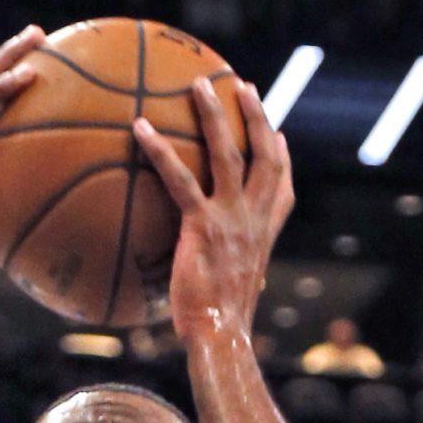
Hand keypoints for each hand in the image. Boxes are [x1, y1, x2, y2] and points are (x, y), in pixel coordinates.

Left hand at [133, 75, 292, 337]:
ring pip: (229, 154)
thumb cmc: (221, 327)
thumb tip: (216, 283)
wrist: (222, 338)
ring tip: (199, 84)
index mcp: (264, 235)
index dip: (283, 159)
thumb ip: (228, 275)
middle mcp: (255, 221)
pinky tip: (139, 128)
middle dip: (258, 118)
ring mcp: (232, 220)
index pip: (283, 189)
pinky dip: (160, 151)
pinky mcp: (204, 226)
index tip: (280, 135)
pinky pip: (180, 179)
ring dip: (215, 115)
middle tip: (243, 87)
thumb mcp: (234, 295)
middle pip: (266, 157)